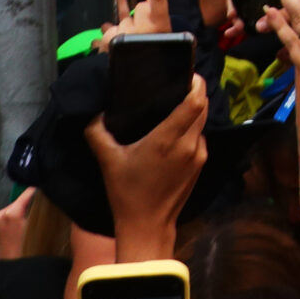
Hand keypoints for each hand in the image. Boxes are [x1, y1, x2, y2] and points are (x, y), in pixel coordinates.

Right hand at [84, 76, 208, 244]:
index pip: (195, 103)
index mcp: (168, 139)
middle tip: (180, 84)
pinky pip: (201, 136)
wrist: (148, 225)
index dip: (196, 84)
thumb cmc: (127, 193)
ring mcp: (198, 154)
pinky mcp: (201, 164)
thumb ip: (97, 133)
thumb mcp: (108, 161)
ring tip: (177, 103)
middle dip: (195, 92)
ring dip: (195, 111)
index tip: (189, 73)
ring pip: (203, 122)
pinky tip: (178, 129)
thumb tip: (95, 113)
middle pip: (203, 107)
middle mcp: (188, 143)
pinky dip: (193, 128)